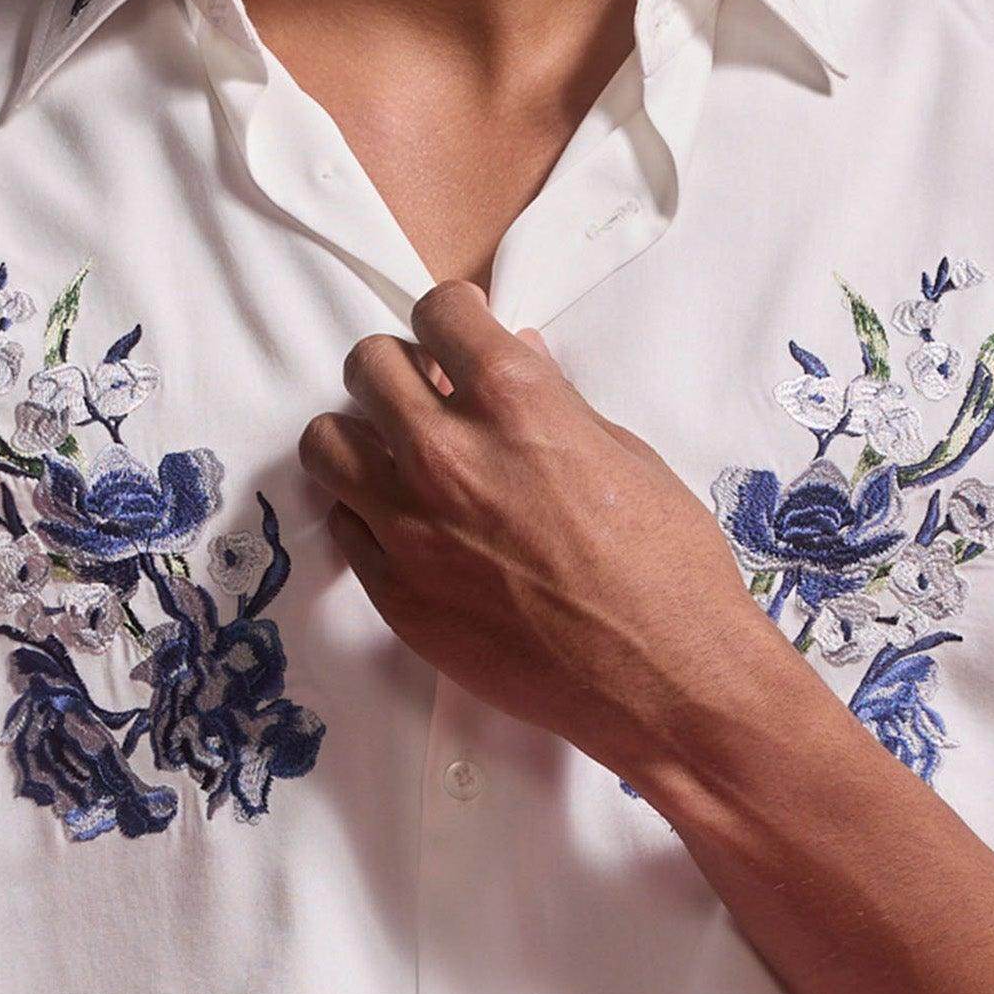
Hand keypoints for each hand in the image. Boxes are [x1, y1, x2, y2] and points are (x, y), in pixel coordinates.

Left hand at [296, 279, 775, 787]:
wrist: (664, 681)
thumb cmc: (666, 570)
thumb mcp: (626, 456)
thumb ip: (554, 401)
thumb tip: (520, 356)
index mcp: (515, 402)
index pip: (437, 312)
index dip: (452, 320)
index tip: (458, 334)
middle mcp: (448, 454)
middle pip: (367, 365)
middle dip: (398, 368)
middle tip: (425, 391)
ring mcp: (411, 527)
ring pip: (326, 442)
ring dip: (360, 435)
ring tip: (396, 453)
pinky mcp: (396, 593)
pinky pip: (345, 525)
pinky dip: (369, 513)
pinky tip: (410, 522)